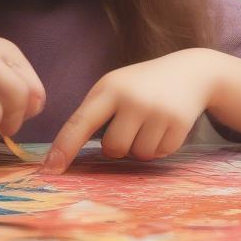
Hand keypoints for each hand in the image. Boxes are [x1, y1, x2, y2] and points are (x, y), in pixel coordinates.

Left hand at [41, 48, 219, 173]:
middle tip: (130, 124)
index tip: (50, 169)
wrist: (189, 72)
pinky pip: (159, 154)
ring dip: (140, 146)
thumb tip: (66, 153)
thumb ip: (94, 113)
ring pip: (137, 154)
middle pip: (113, 148)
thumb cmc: (140, 85)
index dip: (64, 147)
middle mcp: (132, 99)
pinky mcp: (179, 124)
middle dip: (119, 144)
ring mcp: (157, 111)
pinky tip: (165, 125)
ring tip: (150, 122)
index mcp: (109, 88)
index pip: (80, 122)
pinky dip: (159, 146)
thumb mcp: (114, 87)